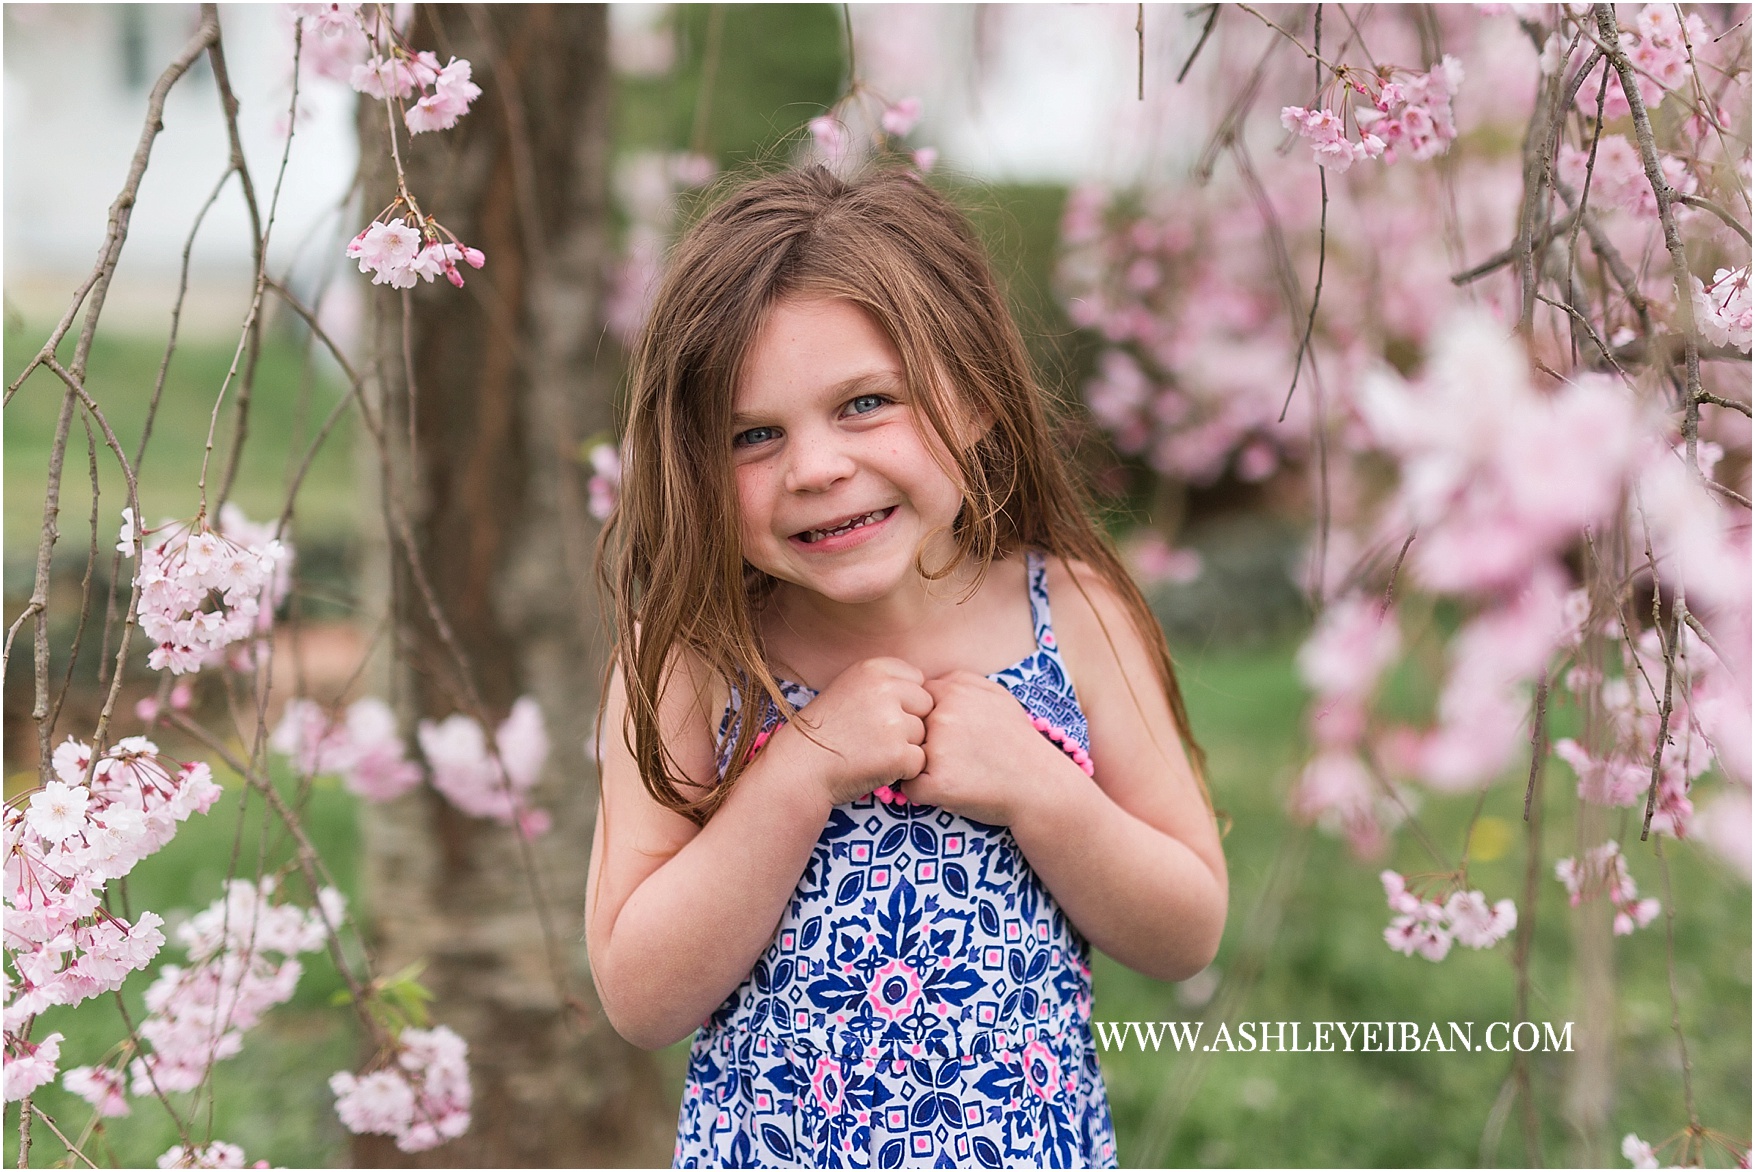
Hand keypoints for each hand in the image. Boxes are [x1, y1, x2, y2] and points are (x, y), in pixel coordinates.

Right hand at [782, 657, 932, 805]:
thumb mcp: (848, 688)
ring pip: (923, 734)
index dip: (904, 700)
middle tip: (876, 736)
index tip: (879, 714)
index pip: (917, 679)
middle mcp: (884, 690)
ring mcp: (892, 723)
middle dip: (909, 723)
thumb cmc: (824, 731)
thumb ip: (884, 683)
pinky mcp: (898, 754)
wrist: (800, 767)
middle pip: (925, 705)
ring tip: (872, 752)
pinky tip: (876, 767)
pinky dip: (903, 770)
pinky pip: (919, 762)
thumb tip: (926, 689)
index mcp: (872, 669)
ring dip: (905, 747)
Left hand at [904, 671, 1076, 824]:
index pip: (914, 701)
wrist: (1041, 785)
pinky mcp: (938, 783)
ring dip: (921, 766)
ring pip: (906, 756)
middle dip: (922, 742)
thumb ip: (960, 681)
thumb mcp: (998, 695)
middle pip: (907, 728)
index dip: (926, 720)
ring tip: (954, 772)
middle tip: (954, 756)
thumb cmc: (1018, 741)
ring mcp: (939, 750)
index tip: (949, 734)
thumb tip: (926, 683)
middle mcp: (943, 716)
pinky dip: (924, 793)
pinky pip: (911, 788)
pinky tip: (950, 790)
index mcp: (954, 691)